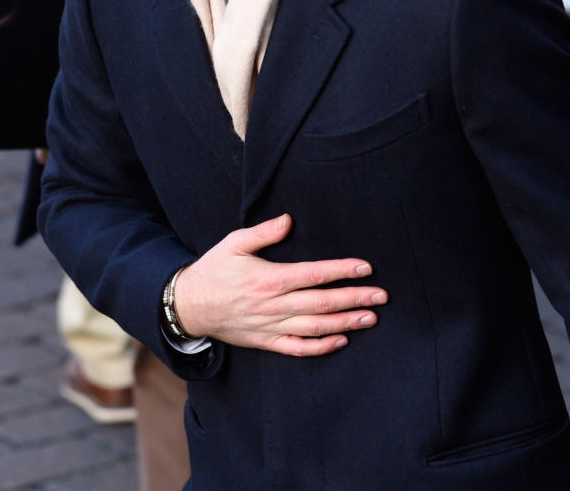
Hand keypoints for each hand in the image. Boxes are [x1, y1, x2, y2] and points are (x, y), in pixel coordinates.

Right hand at [174, 213, 387, 356]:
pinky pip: (296, 349)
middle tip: (382, 296)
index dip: (342, 271)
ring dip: (345, 323)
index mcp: (268, 279)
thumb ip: (263, 232)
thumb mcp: (233, 243)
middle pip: (322, 303)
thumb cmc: (213, 270)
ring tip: (371, 318)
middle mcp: (273, 305)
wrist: (187, 306)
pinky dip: (320, 347)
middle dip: (354, 299)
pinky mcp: (265, 342)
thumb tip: (288, 219)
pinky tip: (341, 341)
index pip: (314, 274)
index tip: (366, 268)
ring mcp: (270, 327)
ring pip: (315, 328)